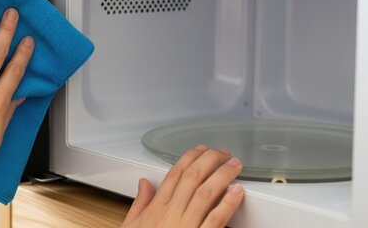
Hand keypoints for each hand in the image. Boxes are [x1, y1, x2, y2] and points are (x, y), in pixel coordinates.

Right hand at [121, 146, 244, 227]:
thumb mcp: (132, 226)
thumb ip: (140, 203)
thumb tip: (143, 183)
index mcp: (156, 209)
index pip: (174, 174)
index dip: (189, 158)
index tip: (201, 150)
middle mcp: (171, 214)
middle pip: (192, 178)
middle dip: (209, 160)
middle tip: (223, 153)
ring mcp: (186, 226)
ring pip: (206, 193)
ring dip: (222, 175)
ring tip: (234, 165)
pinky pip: (216, 219)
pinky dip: (228, 203)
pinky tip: (238, 191)